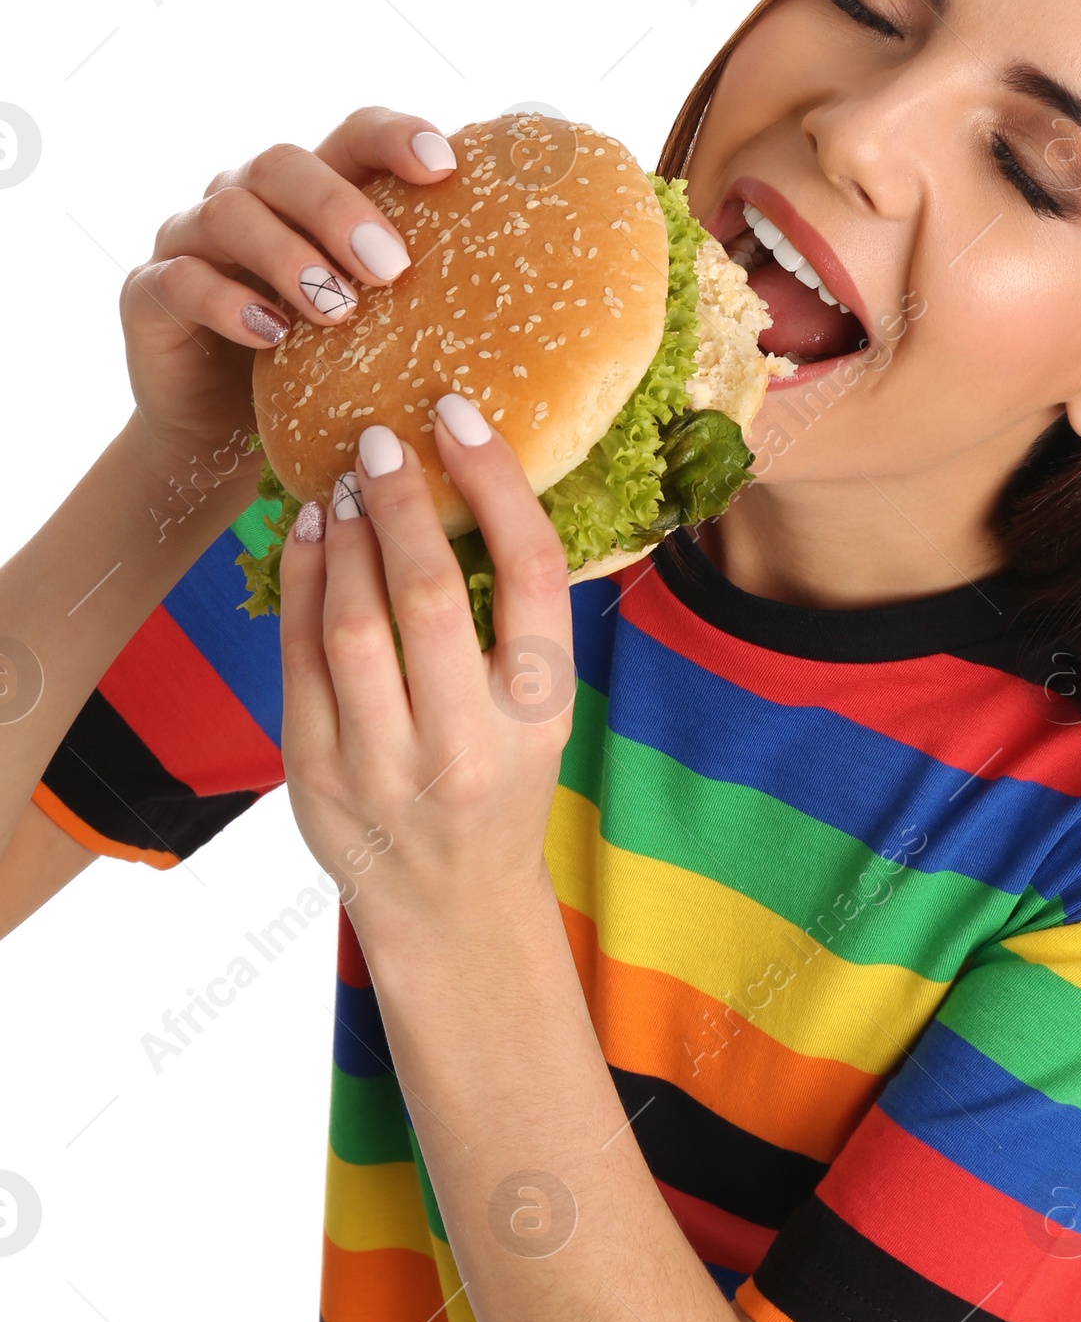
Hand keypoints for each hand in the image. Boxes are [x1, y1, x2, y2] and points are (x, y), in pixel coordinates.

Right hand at [121, 106, 458, 480]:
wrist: (222, 432)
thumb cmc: (318, 369)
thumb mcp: (381, 327)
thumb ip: (430, 295)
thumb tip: (543, 301)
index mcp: (313, 192)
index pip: (352, 136)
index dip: (394, 137)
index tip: (443, 164)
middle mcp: (249, 198)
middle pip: (287, 165)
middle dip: (341, 209)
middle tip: (392, 267)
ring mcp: (192, 239)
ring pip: (231, 214)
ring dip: (290, 258)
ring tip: (338, 311)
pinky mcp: (149, 293)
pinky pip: (180, 280)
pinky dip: (226, 303)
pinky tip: (271, 337)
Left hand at [275, 392, 574, 935]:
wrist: (449, 902)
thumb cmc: (502, 780)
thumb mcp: (541, 707)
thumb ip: (520, 616)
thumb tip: (476, 481)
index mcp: (540, 712)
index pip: (531, 574)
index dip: (495, 482)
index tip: (459, 418)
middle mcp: (466, 743)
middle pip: (430, 594)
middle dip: (400, 501)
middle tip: (382, 439)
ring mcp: (382, 766)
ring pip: (352, 623)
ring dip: (344, 535)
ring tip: (345, 483)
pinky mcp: (313, 776)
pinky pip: (297, 657)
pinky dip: (300, 582)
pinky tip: (309, 534)